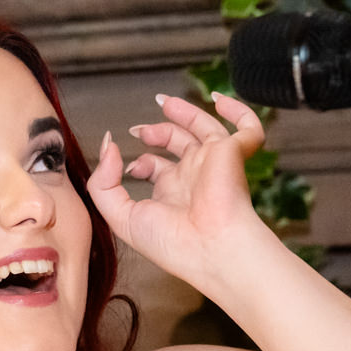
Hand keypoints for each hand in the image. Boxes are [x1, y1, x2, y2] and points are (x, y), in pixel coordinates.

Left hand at [86, 91, 273, 292]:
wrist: (211, 249)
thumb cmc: (173, 244)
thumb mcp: (121, 216)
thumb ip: (103, 182)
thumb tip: (108, 145)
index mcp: (171, 193)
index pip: (155, 167)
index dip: (139, 161)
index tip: (127, 169)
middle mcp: (193, 177)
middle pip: (177, 143)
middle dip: (156, 131)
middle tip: (138, 131)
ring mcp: (213, 163)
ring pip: (204, 127)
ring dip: (184, 112)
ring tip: (163, 102)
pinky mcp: (233, 153)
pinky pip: (247, 128)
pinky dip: (238, 111)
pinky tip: (218, 100)